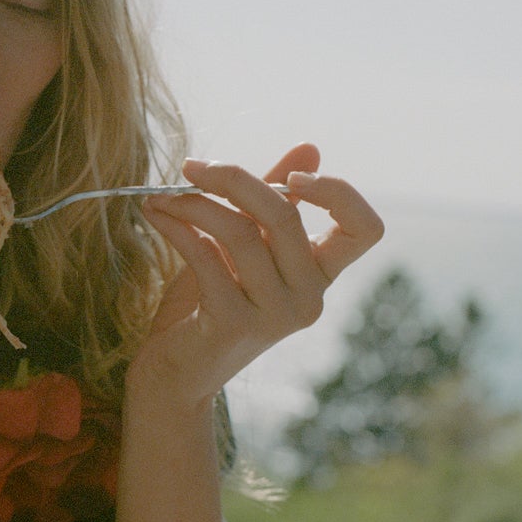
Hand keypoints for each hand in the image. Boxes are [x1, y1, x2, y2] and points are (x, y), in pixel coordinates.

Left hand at [132, 143, 383, 412]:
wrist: (175, 374)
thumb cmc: (210, 304)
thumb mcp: (245, 246)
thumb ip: (274, 200)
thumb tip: (309, 147)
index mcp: (320, 275)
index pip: (365, 229)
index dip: (338, 192)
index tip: (292, 177)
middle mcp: (309, 298)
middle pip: (286, 216)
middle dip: (235, 178)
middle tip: (192, 167)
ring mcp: (274, 315)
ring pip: (241, 232)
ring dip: (194, 203)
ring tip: (161, 197)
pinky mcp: (233, 323)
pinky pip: (205, 256)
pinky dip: (177, 227)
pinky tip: (155, 215)